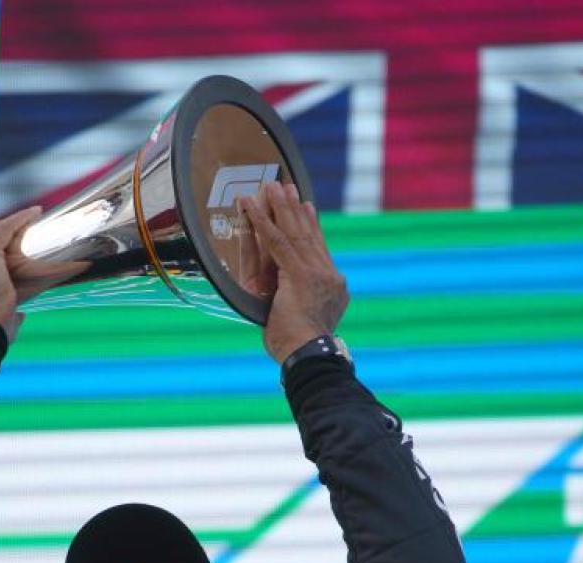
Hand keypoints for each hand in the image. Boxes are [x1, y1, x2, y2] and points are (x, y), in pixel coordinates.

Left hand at [238, 182, 347, 362]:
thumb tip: (293, 298)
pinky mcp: (299, 274)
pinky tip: (250, 205)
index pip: (319, 249)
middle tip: (287, 187)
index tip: (306, 207)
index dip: (311, 226)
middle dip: (296, 210)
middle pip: (309, 235)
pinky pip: (276, 242)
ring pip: (295, 233)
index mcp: (332, 286)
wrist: (310, 355)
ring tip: (271, 186)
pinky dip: (262, 222)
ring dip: (280, 208)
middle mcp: (328, 275)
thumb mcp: (304, 320)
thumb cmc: (301, 348)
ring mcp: (316, 273)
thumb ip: (300, 302)